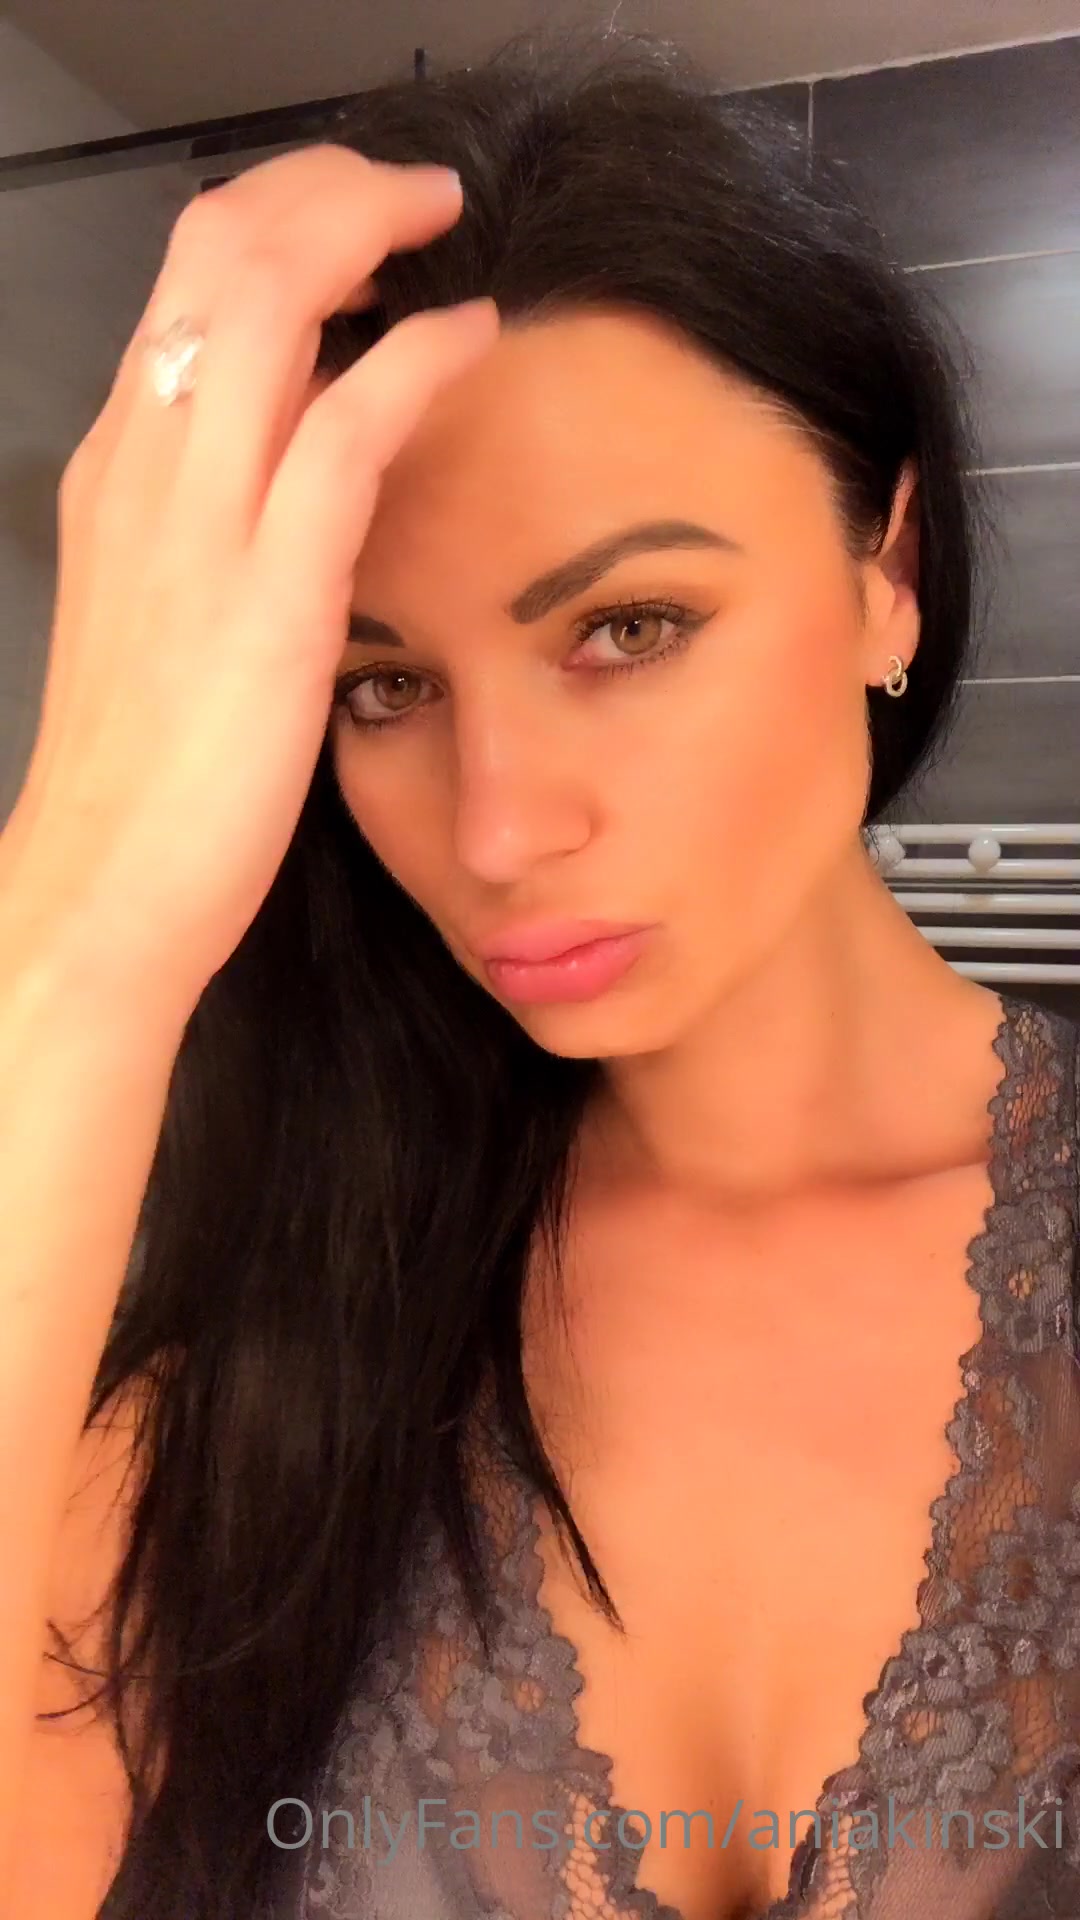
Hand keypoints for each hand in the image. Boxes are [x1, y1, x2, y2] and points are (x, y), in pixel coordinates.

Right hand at [4, 143, 497, 1019]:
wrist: (103, 891)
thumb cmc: (146, 774)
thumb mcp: (166, 614)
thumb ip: (218, 521)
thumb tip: (298, 447)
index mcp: (122, 474)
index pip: (182, 283)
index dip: (275, 219)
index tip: (354, 221)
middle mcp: (145, 470)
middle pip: (216, 251)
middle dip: (321, 185)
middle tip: (411, 190)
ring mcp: (199, 524)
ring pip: (267, 300)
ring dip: (366, 229)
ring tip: (442, 221)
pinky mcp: (267, 593)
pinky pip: (345, 427)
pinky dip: (415, 356)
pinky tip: (470, 334)